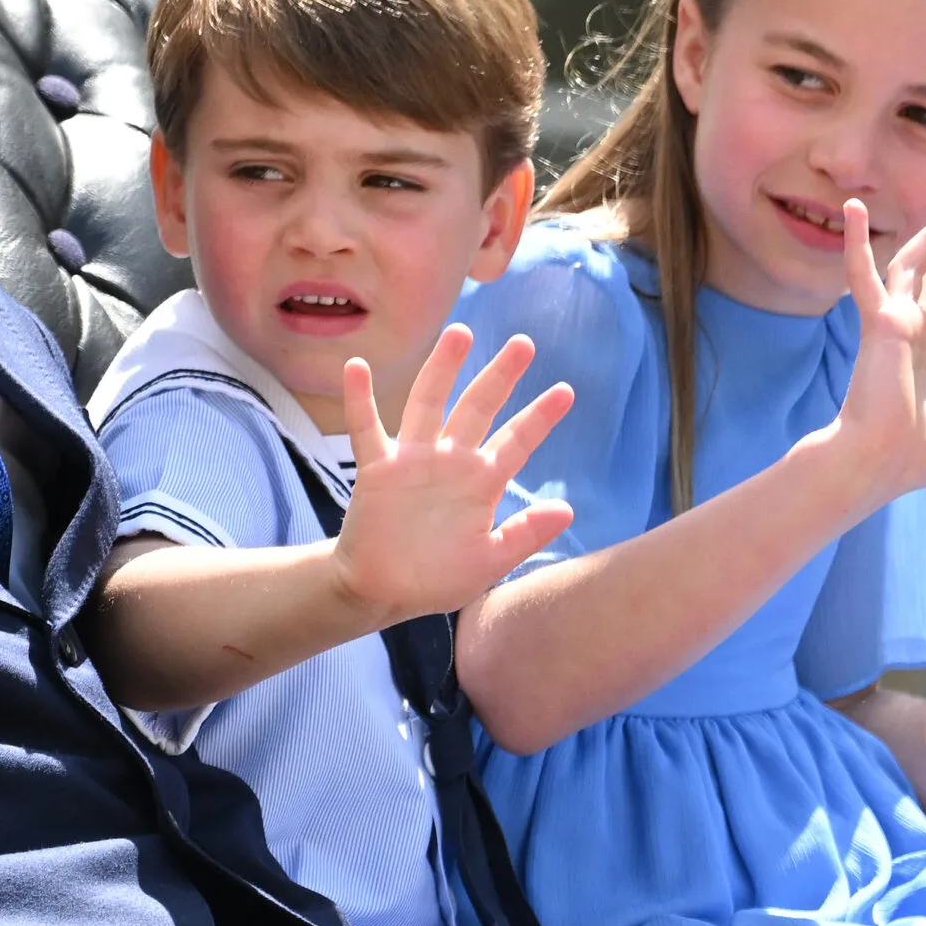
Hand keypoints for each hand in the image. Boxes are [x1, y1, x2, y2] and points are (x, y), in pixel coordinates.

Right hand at [327, 326, 575, 622]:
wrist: (383, 592)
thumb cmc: (437, 578)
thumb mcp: (490, 561)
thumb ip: (525, 534)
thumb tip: (568, 509)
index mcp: (481, 482)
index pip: (516, 441)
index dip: (540, 417)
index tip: (566, 390)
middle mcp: (450, 462)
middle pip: (477, 408)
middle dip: (500, 376)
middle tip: (524, 344)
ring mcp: (412, 461)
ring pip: (429, 404)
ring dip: (442, 369)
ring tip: (460, 332)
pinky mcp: (377, 470)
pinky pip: (366, 429)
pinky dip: (360, 399)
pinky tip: (357, 367)